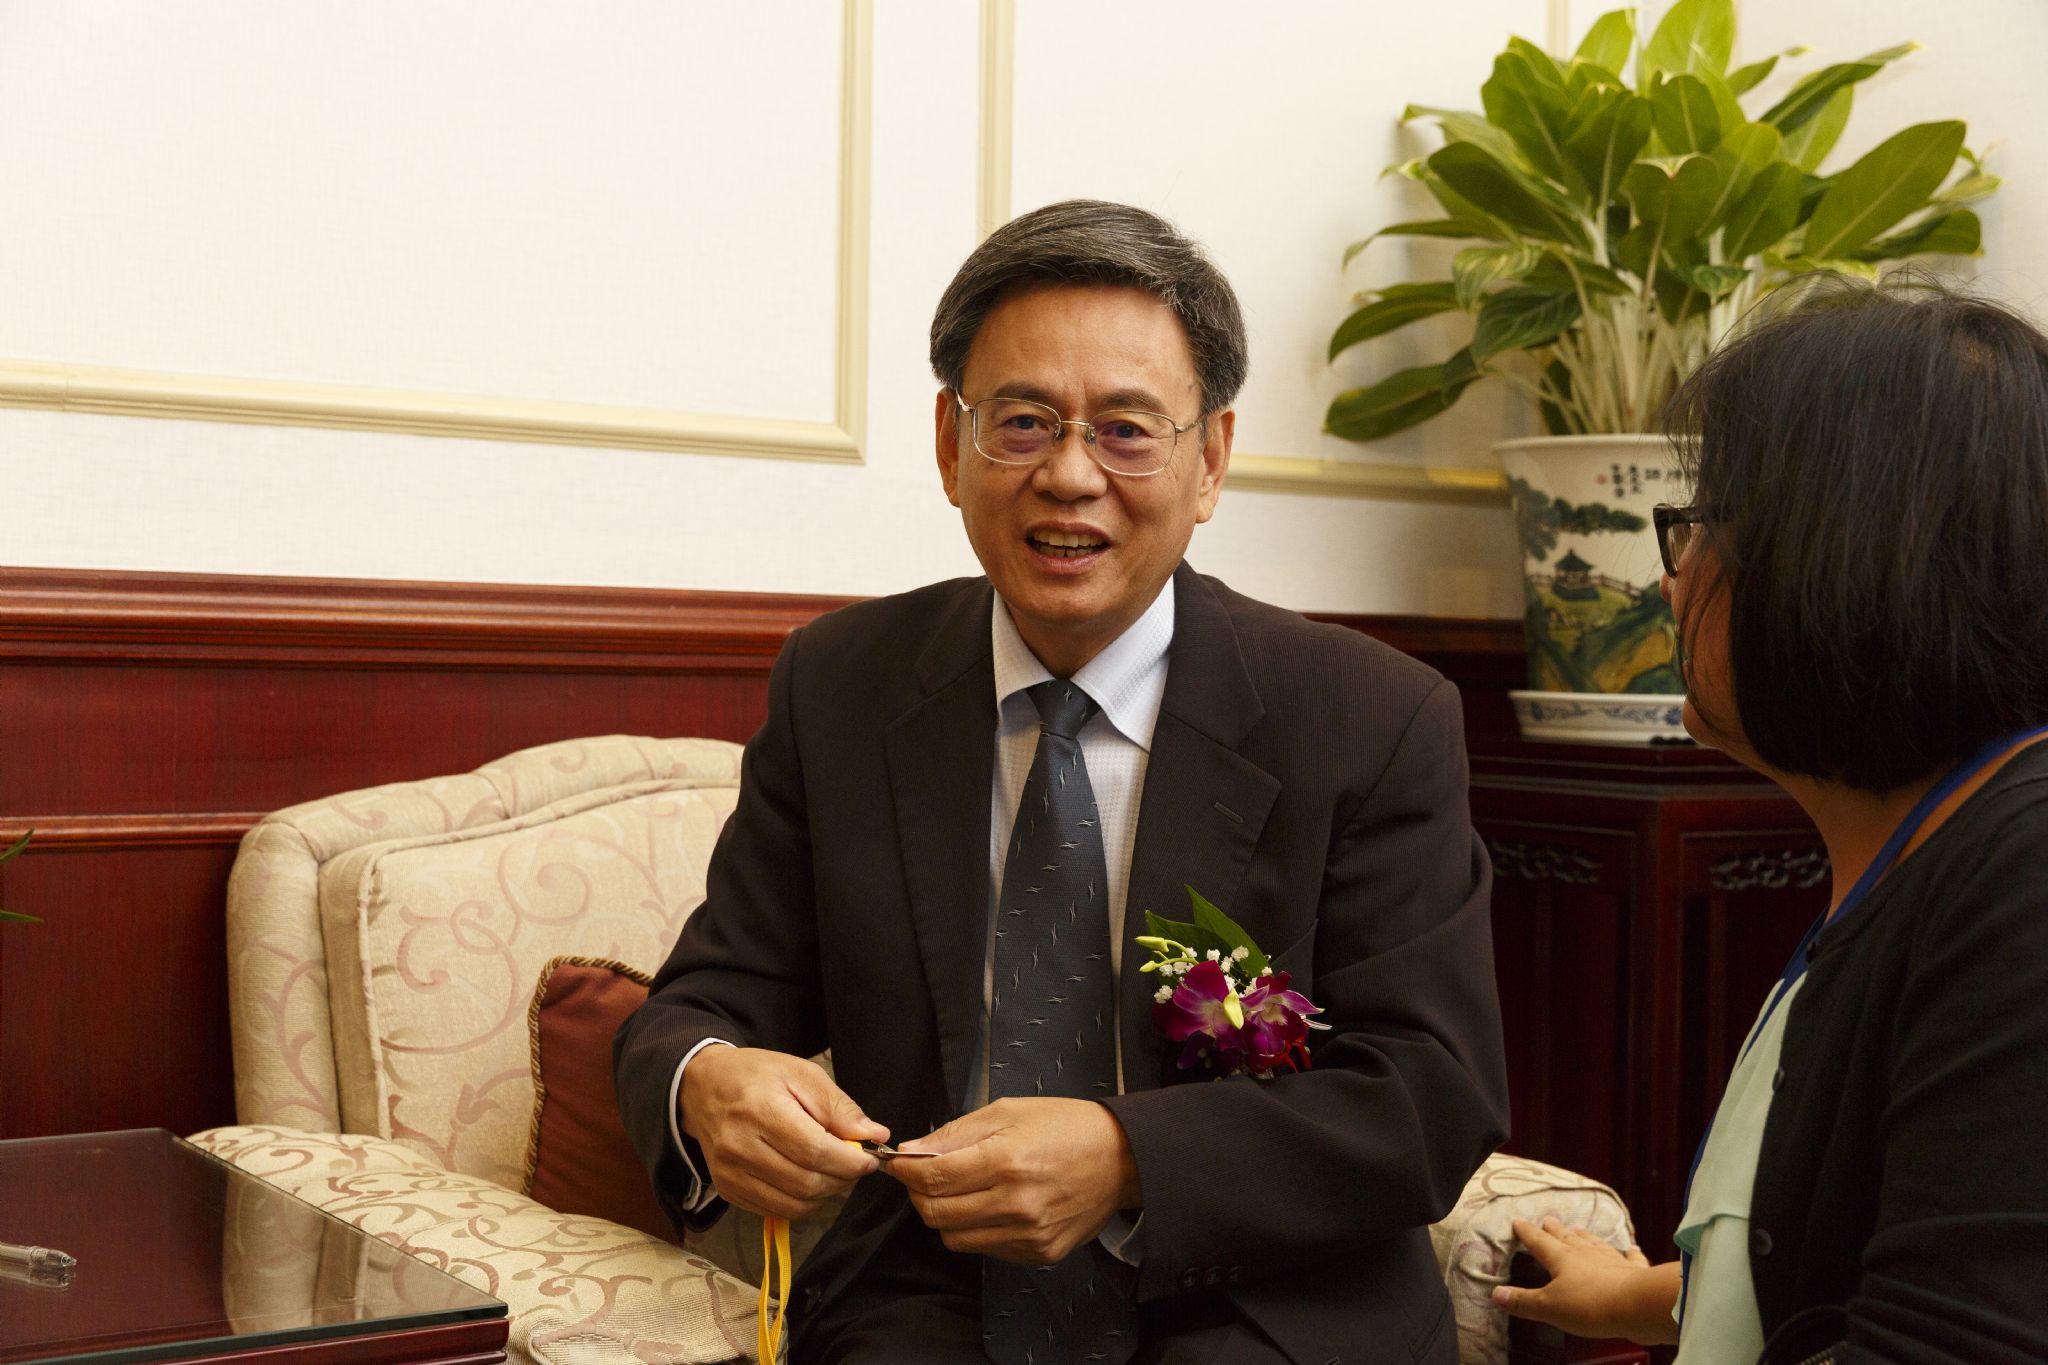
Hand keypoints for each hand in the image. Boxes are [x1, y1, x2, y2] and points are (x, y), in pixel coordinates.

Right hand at [679, 1045, 886, 1219]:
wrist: (703, 1087)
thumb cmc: (756, 1075)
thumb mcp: (801, 1073)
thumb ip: (838, 1106)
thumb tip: (873, 1134)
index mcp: (760, 1109)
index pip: (813, 1151)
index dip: (849, 1161)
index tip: (869, 1159)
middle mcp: (739, 1146)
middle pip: (805, 1182)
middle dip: (841, 1179)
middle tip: (854, 1165)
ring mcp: (730, 1173)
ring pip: (793, 1204)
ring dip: (824, 1194)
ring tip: (833, 1172)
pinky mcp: (727, 1190)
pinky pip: (776, 1211)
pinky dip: (801, 1202)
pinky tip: (808, 1179)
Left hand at [887, 1097, 1139, 1264]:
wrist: (1121, 1159)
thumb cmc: (1065, 1126)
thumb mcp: (1008, 1111)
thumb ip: (956, 1133)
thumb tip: (912, 1150)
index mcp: (1007, 1160)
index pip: (933, 1177)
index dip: (905, 1171)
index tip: (897, 1163)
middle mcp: (1016, 1204)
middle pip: (936, 1214)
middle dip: (919, 1193)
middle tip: (923, 1176)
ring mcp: (1028, 1234)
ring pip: (954, 1238)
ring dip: (945, 1215)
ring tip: (959, 1191)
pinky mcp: (1038, 1254)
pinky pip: (985, 1249)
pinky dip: (975, 1230)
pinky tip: (990, 1206)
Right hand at [1493, 1217, 1679, 1345]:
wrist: (1637, 1304)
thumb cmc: (1589, 1305)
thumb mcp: (1549, 1307)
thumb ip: (1523, 1301)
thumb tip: (1496, 1294)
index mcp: (1561, 1258)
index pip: (1539, 1242)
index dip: (1527, 1233)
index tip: (1518, 1221)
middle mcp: (1585, 1253)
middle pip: (1566, 1238)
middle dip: (1554, 1230)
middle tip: (1548, 1220)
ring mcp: (1611, 1259)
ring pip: (1594, 1243)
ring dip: (1584, 1236)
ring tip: (1578, 1229)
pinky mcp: (1634, 1271)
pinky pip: (1631, 1258)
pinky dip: (1630, 1253)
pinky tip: (1632, 1248)